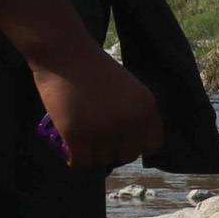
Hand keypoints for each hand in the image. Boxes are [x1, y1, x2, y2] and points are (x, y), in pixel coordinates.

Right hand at [34, 49, 163, 171]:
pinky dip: (75, 160)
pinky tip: (70, 149)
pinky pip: (81, 163)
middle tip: (96, 138)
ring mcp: (104, 130)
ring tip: (81, 137)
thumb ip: (135, 115)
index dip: (135, 144)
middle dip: (111, 150)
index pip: (152, 145)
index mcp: (147, 109)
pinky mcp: (78, 135)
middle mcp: (130, 122)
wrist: (66, 54)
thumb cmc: (94, 69)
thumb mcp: (130, 90)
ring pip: (101, 161)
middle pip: (125, 156)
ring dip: (90, 153)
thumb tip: (129, 146)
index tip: (120, 140)